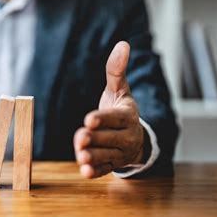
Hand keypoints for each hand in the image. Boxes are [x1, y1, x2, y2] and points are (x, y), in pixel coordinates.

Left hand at [74, 41, 144, 177]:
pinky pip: (105, 169)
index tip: (89, 119)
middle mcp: (126, 135)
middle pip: (109, 138)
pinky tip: (85, 171)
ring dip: (94, 156)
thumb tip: (123, 44)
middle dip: (95, 138)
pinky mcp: (113, 164)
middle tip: (81, 138)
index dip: (102, 118)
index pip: (115, 118)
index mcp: (127, 115)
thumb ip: (116, 70)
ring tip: (81, 156)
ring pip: (106, 155)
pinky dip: (96, 171)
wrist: (135, 137)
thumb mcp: (119, 89)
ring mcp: (120, 152)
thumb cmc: (121, 109)